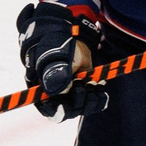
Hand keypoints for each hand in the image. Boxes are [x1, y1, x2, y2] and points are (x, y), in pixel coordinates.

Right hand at [15, 2, 108, 119]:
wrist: (72, 33)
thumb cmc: (57, 43)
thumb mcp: (55, 54)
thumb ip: (54, 72)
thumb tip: (54, 90)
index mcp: (44, 87)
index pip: (48, 109)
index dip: (57, 111)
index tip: (66, 107)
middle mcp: (58, 93)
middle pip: (69, 111)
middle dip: (78, 101)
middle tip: (82, 85)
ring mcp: (73, 92)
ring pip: (83, 108)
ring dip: (91, 100)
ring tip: (93, 84)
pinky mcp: (86, 88)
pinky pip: (94, 101)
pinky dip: (100, 97)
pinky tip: (101, 88)